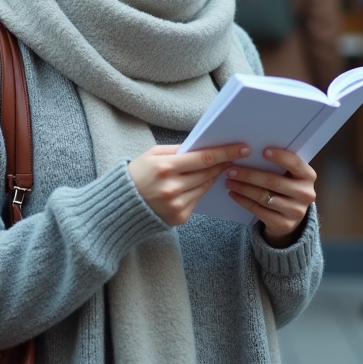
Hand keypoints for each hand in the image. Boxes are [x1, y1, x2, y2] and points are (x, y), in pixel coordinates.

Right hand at [128, 144, 250, 225]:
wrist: (120, 206)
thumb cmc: (136, 174)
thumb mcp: (152, 154)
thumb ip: (177, 149)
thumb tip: (201, 146)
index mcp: (165, 167)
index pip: (204, 158)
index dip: (225, 152)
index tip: (241, 148)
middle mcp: (173, 188)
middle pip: (208, 173)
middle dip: (222, 164)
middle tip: (233, 157)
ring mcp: (177, 205)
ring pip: (205, 187)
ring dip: (212, 177)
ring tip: (213, 169)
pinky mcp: (179, 217)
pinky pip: (197, 200)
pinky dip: (198, 190)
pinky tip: (192, 185)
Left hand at [224, 148, 316, 247]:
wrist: (290, 217)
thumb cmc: (286, 188)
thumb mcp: (289, 176)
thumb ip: (279, 165)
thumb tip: (250, 151)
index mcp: (308, 176)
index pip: (295, 164)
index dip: (280, 157)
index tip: (263, 151)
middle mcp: (305, 194)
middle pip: (273, 181)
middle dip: (249, 175)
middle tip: (231, 169)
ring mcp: (295, 211)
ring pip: (263, 196)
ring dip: (243, 188)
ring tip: (229, 181)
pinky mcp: (283, 224)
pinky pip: (258, 210)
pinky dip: (243, 201)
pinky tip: (234, 194)